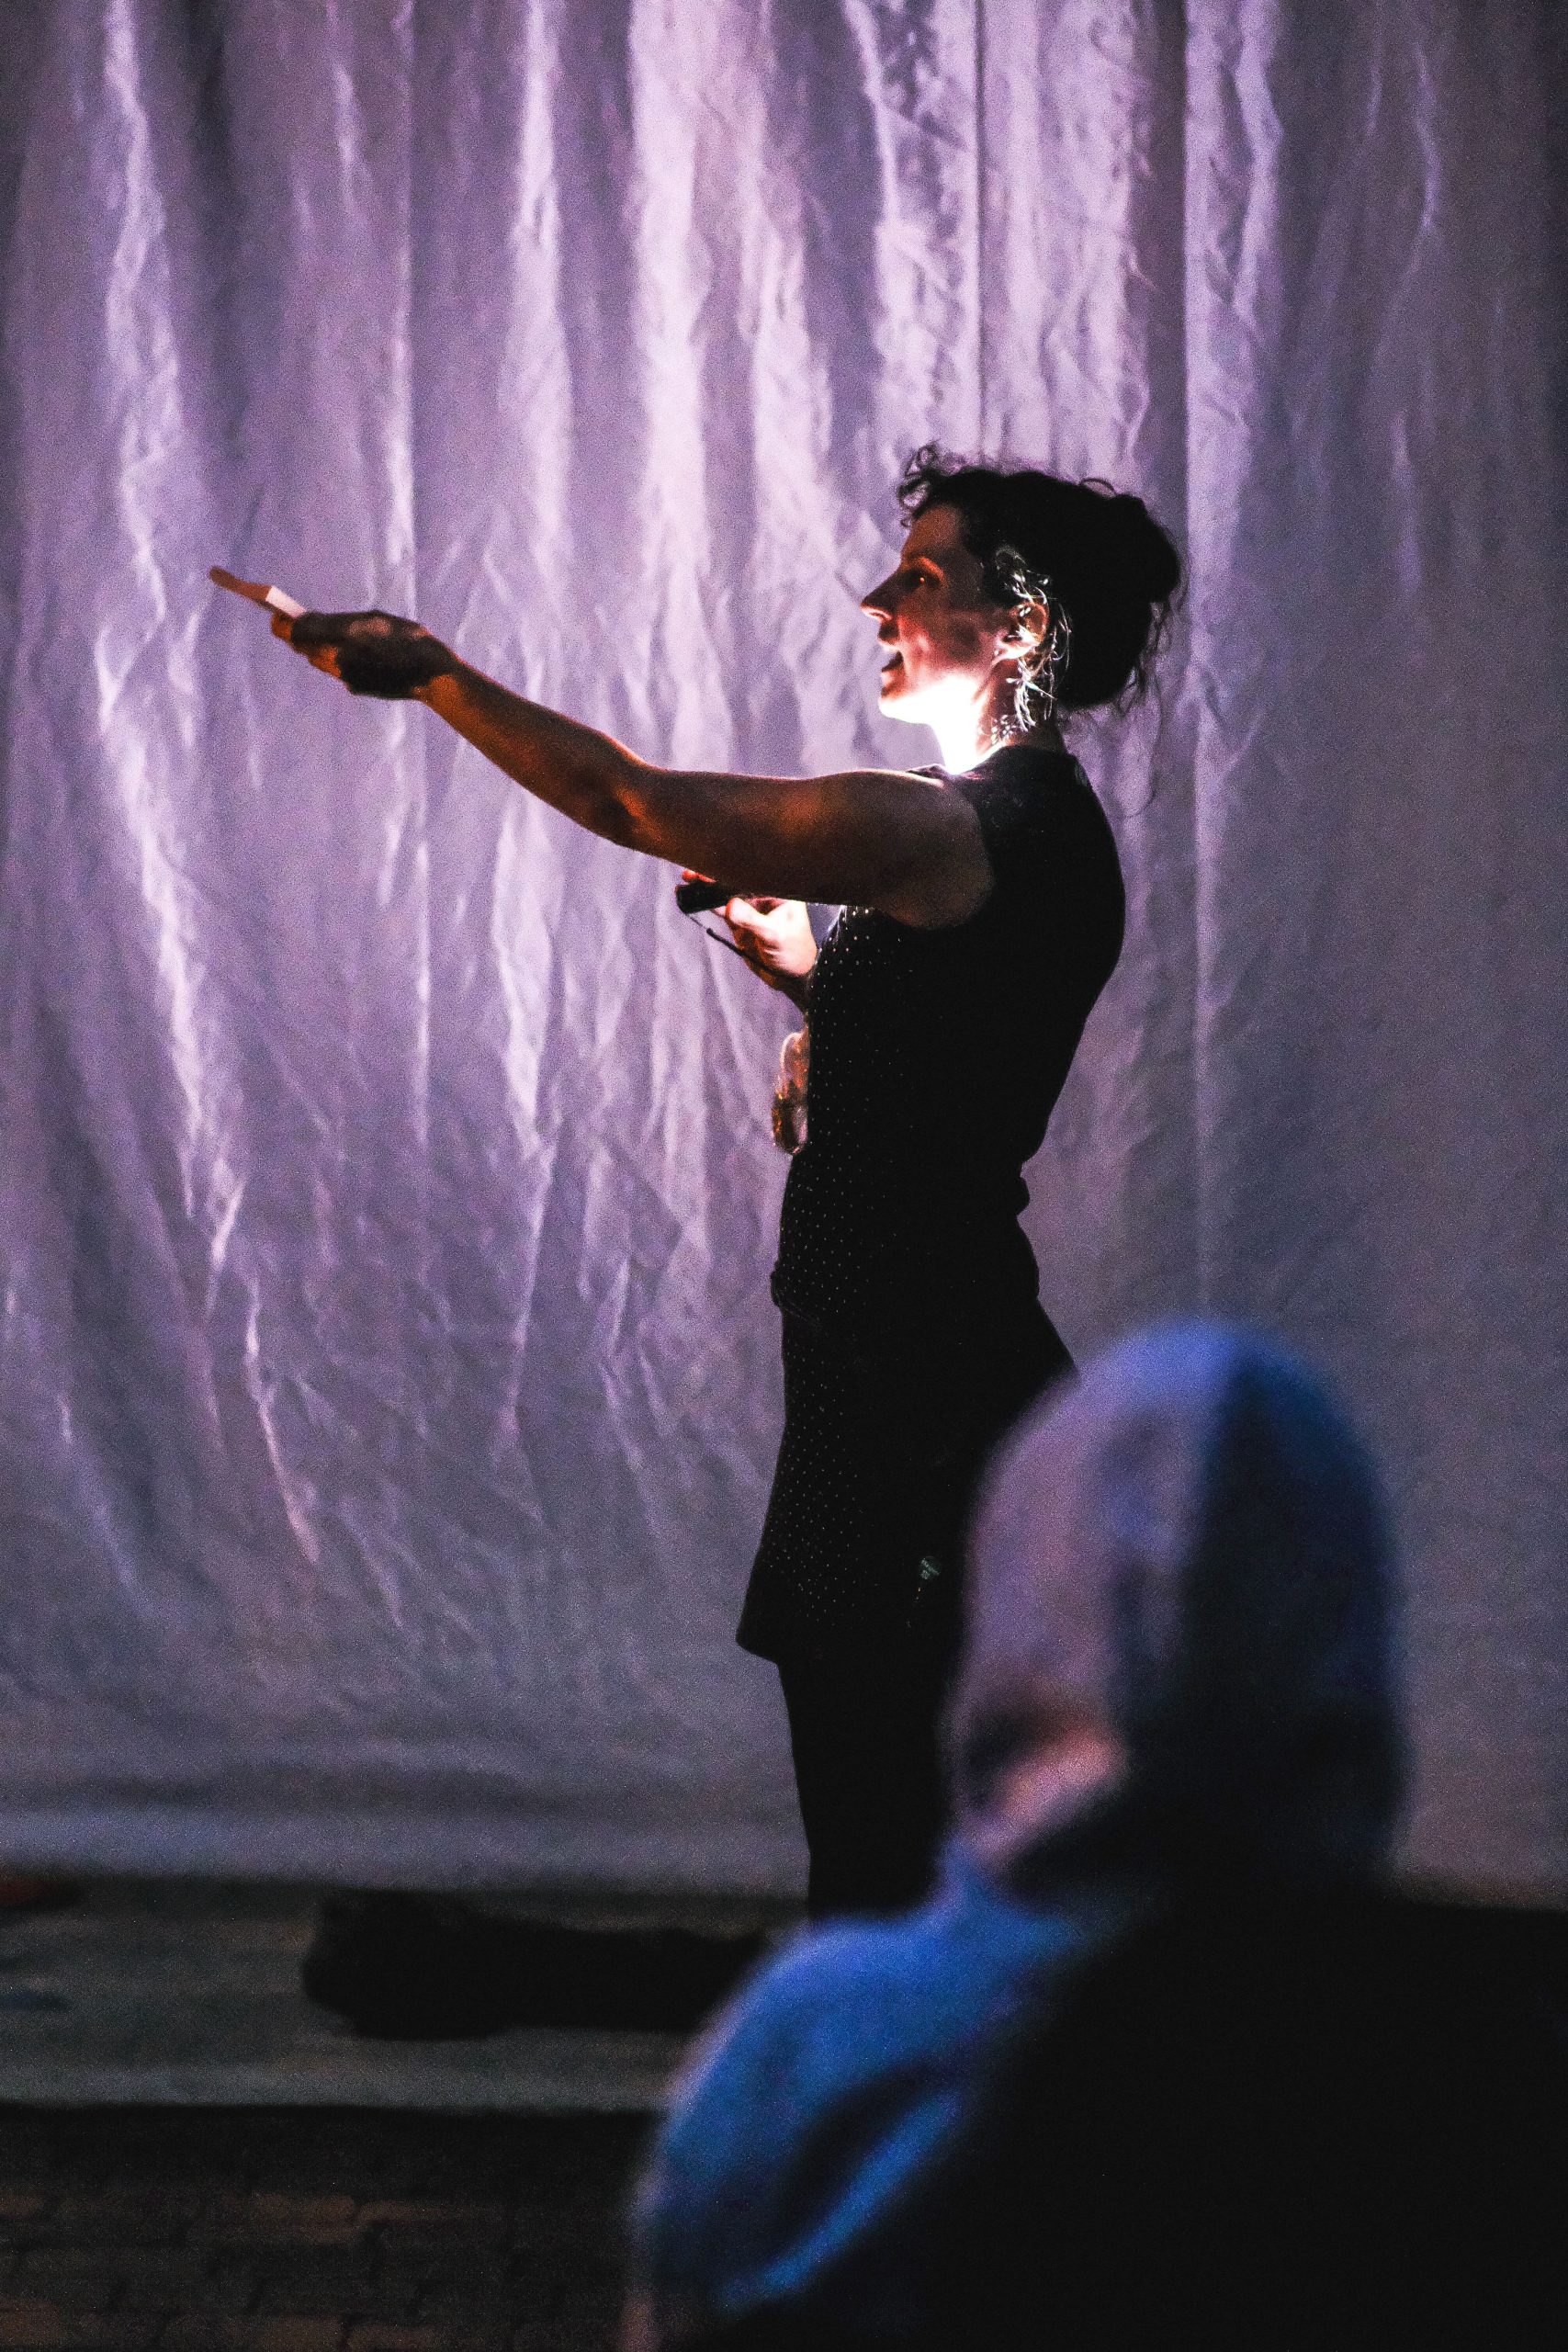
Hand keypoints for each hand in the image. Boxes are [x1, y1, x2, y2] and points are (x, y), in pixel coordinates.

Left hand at [271, 608, 456, 699]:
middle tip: (300, 622)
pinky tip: (363, 656)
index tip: (276, 616)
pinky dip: (342, 662)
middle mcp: (338, 657)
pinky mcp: (355, 687)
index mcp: (342, 633)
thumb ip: (339, 622)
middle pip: (304, 647)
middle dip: (302, 635)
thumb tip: (308, 625)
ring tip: (334, 637)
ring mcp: (346, 675)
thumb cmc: (407, 639)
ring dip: (320, 649)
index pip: (296, 630)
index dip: (282, 623)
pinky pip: (339, 671)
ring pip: (320, 660)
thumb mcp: (374, 620)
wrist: (432, 675)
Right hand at [682, 876, 815, 992]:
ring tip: (688, 880)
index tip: (713, 869)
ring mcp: (751, 909)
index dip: (732, 872)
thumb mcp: (775, 935)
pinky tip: (695, 896)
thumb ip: (752, 920)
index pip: (753, 877)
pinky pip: (722, 909)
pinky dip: (709, 904)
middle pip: (736, 882)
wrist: (791, 976)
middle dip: (716, 877)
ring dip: (708, 889)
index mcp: (779, 892)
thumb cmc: (794, 952)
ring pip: (726, 894)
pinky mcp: (740, 921)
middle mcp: (765, 896)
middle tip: (694, 872)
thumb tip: (729, 906)